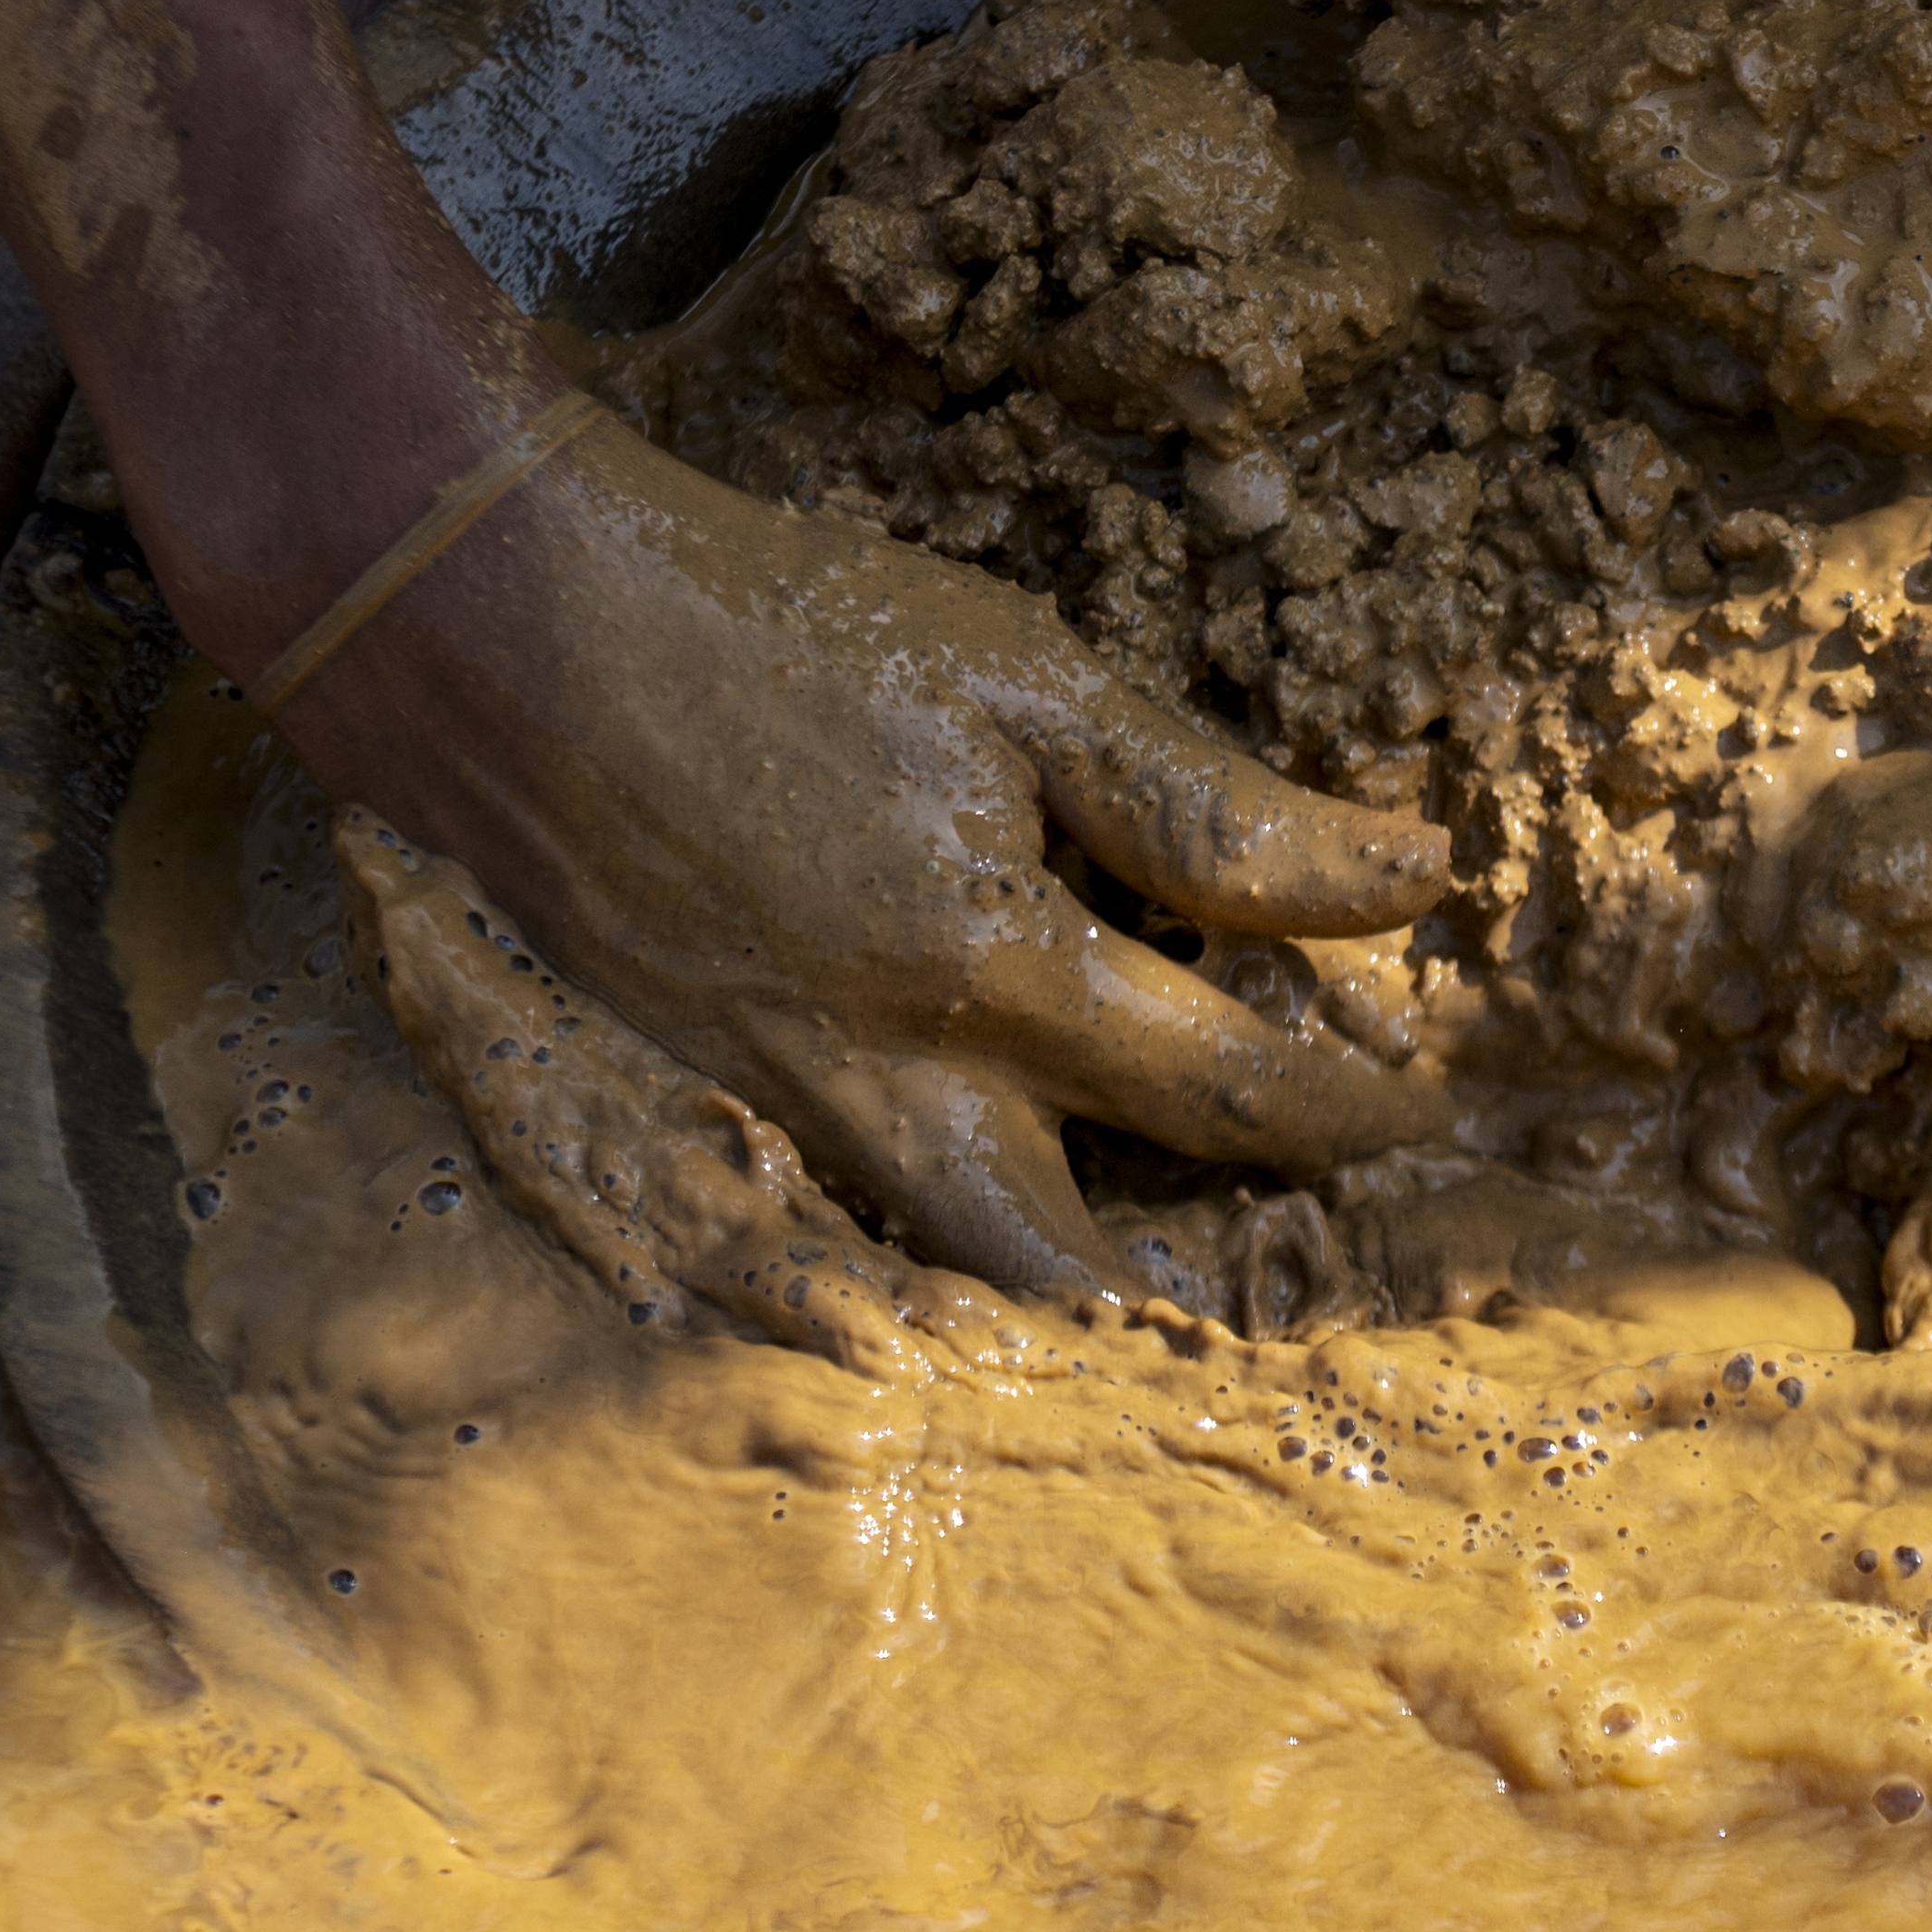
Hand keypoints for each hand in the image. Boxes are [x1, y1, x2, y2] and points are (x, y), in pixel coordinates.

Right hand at [274, 419, 1450, 1294]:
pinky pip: (851, 1237)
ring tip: (1183, 1282)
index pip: (1230, 1094)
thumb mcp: (1028, 682)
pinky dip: (942, 1257)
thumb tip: (1409, 882)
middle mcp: (883, 1092)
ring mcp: (780, 1122)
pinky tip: (1002, 1215)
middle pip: (1081, 1281)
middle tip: (1309, 1271)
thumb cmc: (778, 630)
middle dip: (1209, 1297)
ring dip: (1075, 1301)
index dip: (1354, 1113)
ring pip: (955, 1282)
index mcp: (987, 975)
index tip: (1429, 1108)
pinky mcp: (704, 1111)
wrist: (503, 631)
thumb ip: (1216, 808)